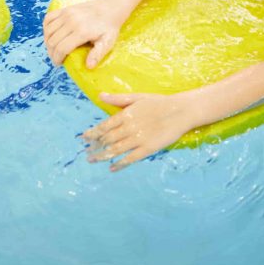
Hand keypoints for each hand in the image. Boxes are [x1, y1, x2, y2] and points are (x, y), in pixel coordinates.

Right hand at [42, 0, 122, 67]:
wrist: (109, 7)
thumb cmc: (109, 27)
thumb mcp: (107, 42)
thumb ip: (97, 54)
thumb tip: (89, 66)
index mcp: (82, 32)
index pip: (62, 48)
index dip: (57, 58)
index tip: (59, 64)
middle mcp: (71, 22)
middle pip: (53, 41)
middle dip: (52, 53)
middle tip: (56, 58)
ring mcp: (66, 14)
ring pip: (48, 31)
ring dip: (47, 42)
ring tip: (53, 49)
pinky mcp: (64, 9)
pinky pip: (48, 18)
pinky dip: (46, 28)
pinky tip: (51, 35)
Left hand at [83, 92, 199, 170]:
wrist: (180, 111)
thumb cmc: (158, 102)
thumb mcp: (137, 97)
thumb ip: (117, 99)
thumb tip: (100, 95)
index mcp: (126, 114)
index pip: (104, 125)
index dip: (92, 133)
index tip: (83, 138)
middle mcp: (129, 127)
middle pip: (107, 139)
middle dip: (95, 146)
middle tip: (86, 152)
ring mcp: (139, 139)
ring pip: (116, 150)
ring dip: (103, 156)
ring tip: (92, 160)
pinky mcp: (149, 148)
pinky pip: (131, 159)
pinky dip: (120, 164)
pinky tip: (112, 168)